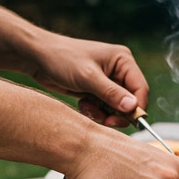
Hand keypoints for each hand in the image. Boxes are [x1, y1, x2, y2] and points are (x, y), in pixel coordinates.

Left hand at [28, 34, 148, 127]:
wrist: (37, 58)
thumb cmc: (62, 58)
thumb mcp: (88, 77)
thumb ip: (111, 93)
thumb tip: (132, 107)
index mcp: (123, 61)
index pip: (141, 89)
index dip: (136, 108)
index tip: (126, 121)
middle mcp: (119, 70)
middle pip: (130, 101)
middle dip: (117, 113)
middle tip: (105, 121)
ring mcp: (108, 81)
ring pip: (117, 108)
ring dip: (104, 114)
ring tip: (87, 108)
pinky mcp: (97, 90)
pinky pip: (104, 108)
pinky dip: (96, 112)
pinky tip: (83, 105)